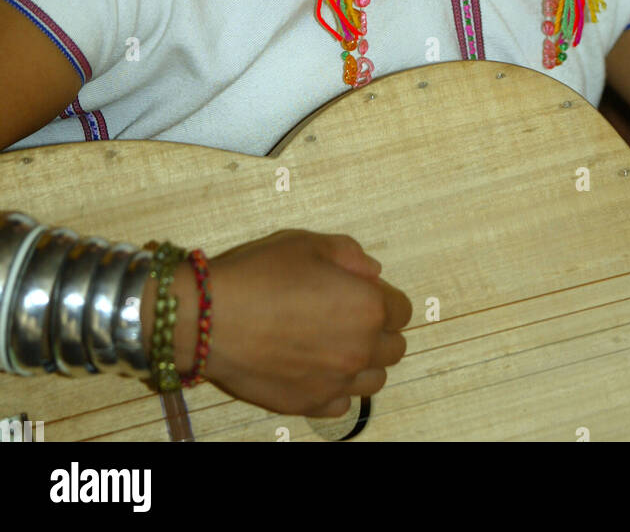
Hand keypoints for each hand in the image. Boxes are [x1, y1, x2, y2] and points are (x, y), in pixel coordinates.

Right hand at [195, 229, 411, 416]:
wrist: (208, 318)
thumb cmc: (259, 274)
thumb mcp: (308, 243)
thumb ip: (350, 254)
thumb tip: (372, 271)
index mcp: (367, 307)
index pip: (402, 309)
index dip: (384, 297)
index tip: (362, 292)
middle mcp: (359, 350)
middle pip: (393, 347)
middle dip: (379, 330)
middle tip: (348, 316)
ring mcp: (335, 382)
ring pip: (373, 380)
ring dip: (363, 362)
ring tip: (334, 344)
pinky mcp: (308, 405)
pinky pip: (342, 405)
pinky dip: (336, 388)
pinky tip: (315, 369)